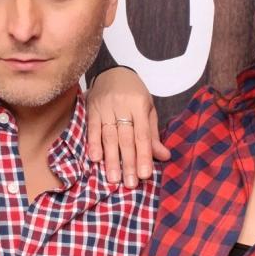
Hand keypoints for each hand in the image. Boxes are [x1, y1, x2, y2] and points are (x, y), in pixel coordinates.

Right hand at [86, 67, 169, 187]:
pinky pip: (91, 128)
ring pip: (108, 136)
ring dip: (110, 159)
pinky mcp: (91, 108)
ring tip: (112, 178)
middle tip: (130, 184)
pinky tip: (95, 159)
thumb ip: (153, 133)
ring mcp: (105, 106)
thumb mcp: (148, 109)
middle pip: (125, 138)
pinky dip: (93, 143)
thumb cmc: (134, 93)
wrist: (112, 71)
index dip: (143, 155)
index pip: (142, 134)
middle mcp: (122, 105)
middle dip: (128, 162)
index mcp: (140, 105)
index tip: (145, 175)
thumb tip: (164, 156)